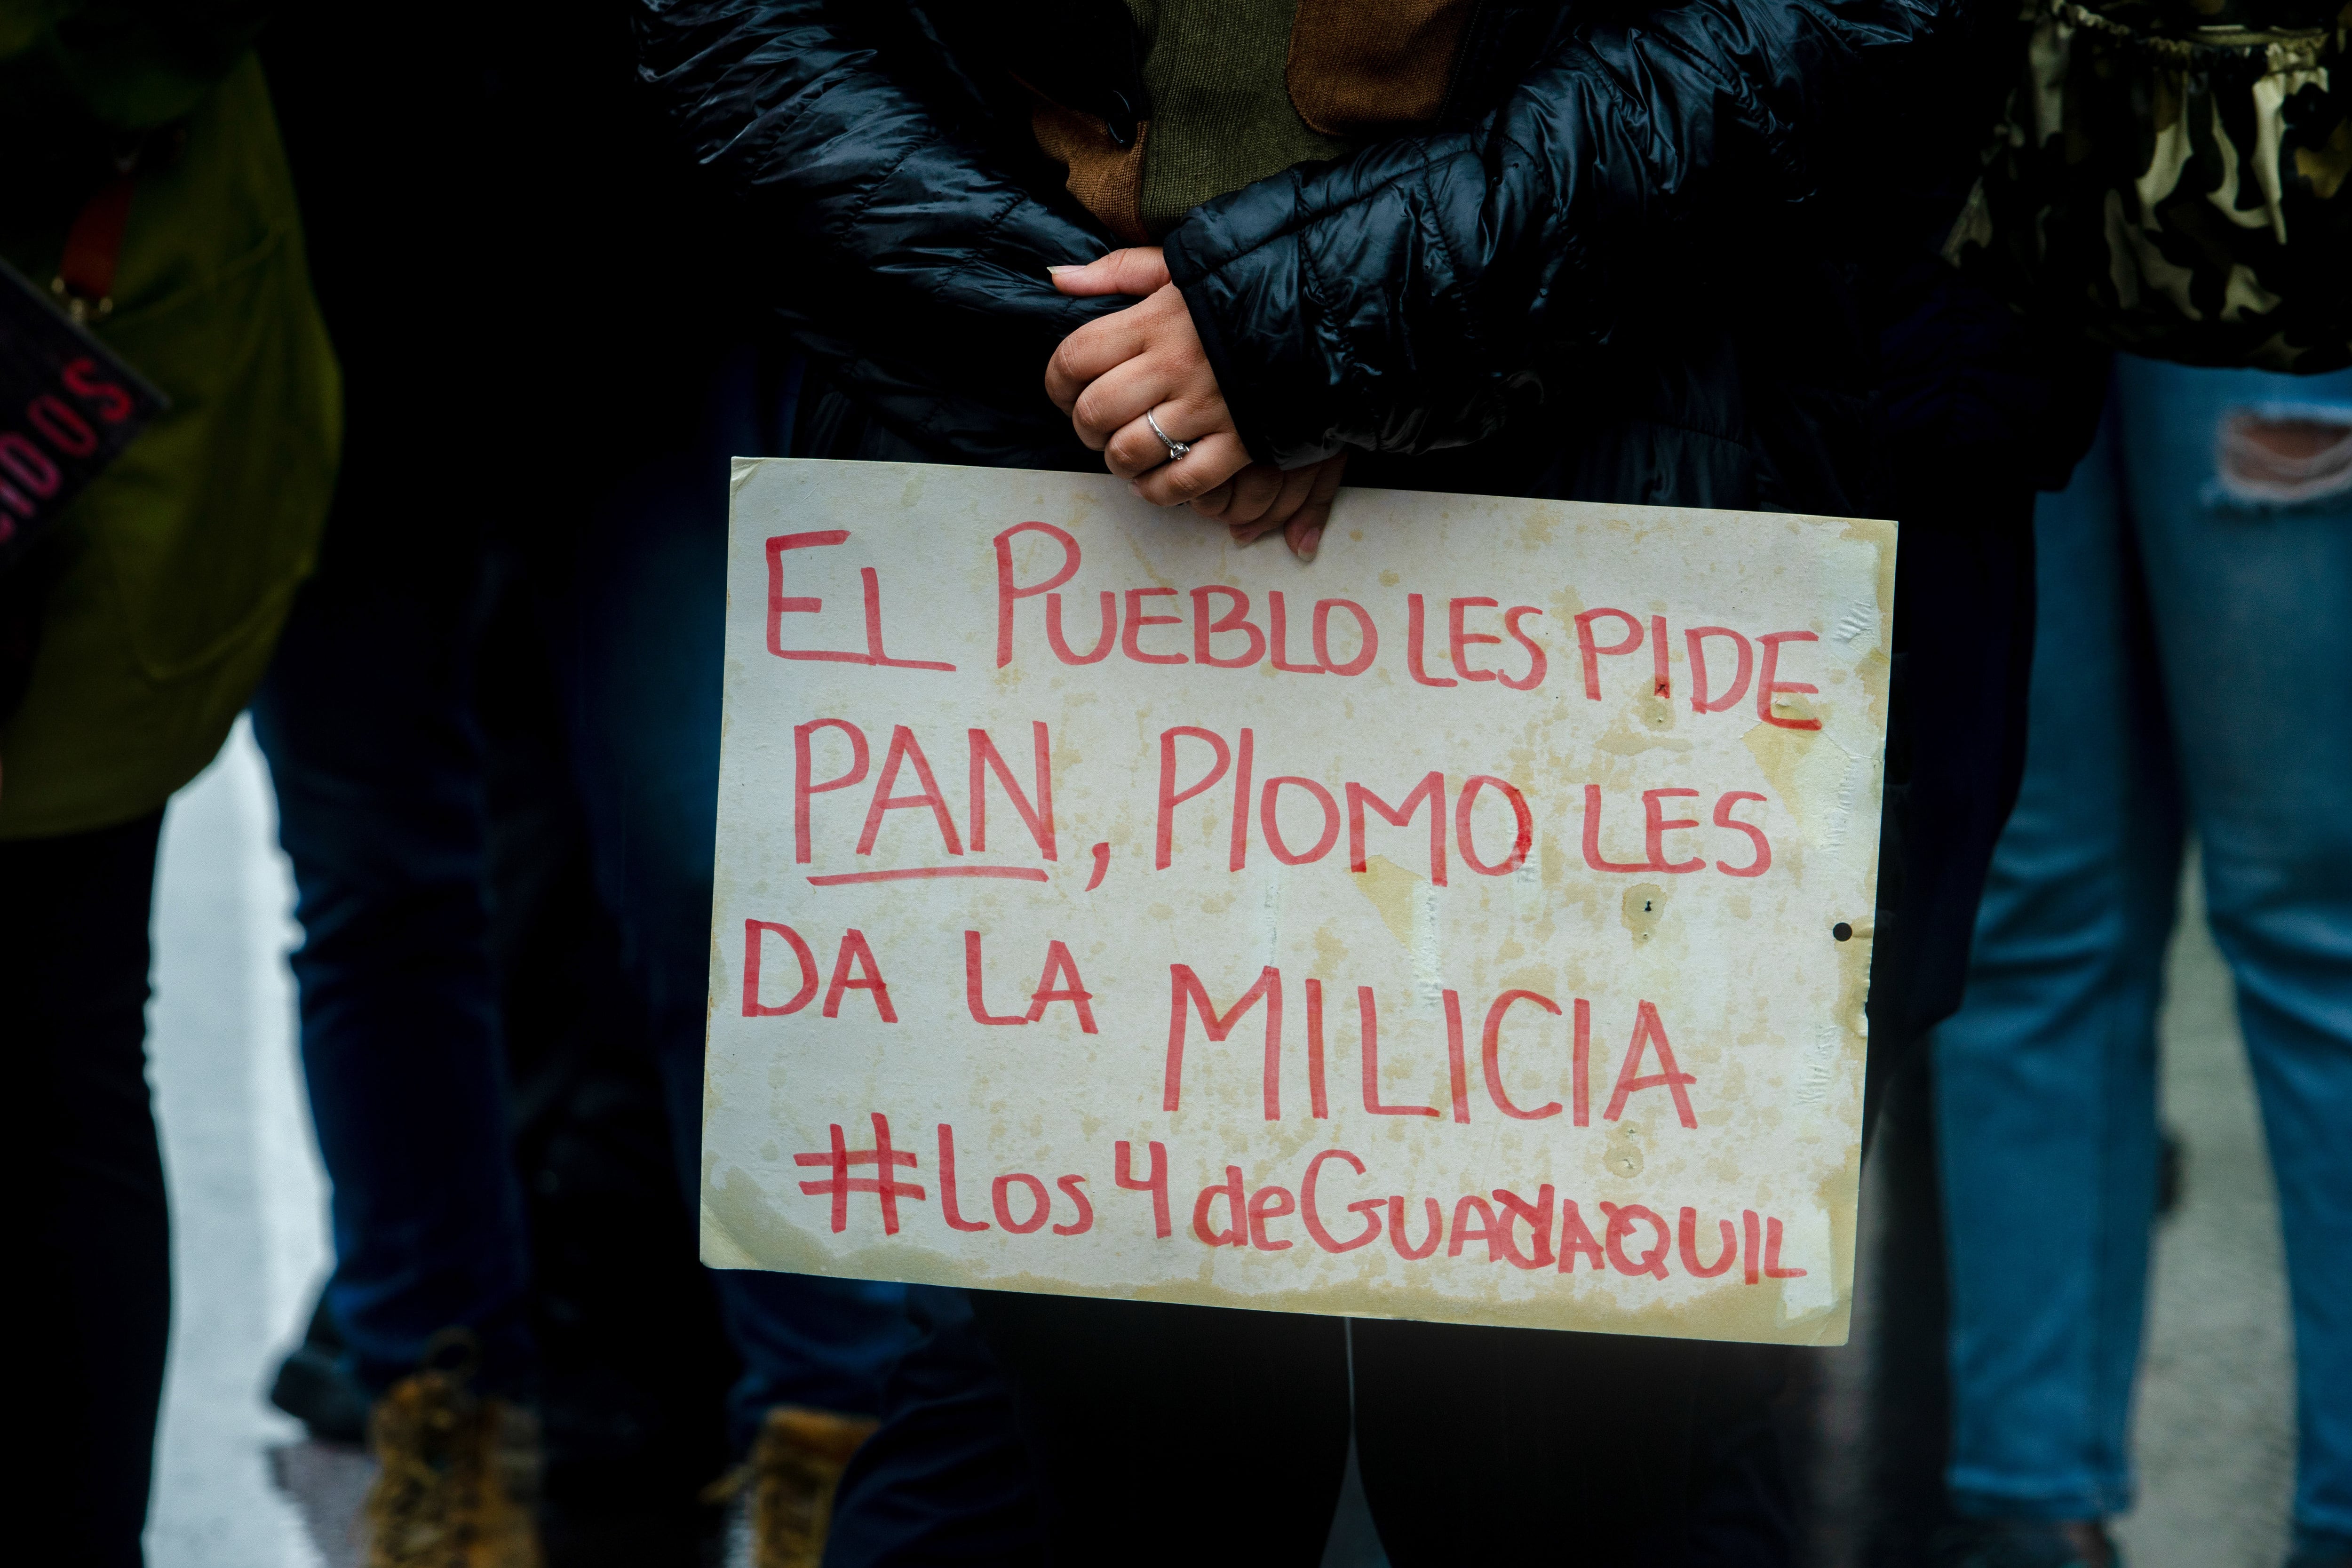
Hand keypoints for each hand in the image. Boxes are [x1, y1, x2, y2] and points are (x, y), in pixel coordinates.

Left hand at [1047, 248, 1335, 558]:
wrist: (1329, 308)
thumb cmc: (1247, 285)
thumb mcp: (1182, 263)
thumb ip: (1119, 270)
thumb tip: (1058, 278)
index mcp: (1155, 318)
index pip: (1075, 357)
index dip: (1056, 383)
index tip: (1064, 392)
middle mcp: (1174, 364)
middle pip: (1095, 412)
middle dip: (1085, 429)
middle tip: (1097, 427)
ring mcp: (1208, 406)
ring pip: (1131, 452)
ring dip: (1118, 462)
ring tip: (1127, 454)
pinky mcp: (1241, 440)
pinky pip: (1182, 482)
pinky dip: (1158, 491)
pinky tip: (1155, 481)